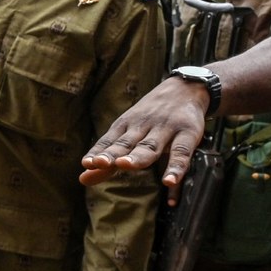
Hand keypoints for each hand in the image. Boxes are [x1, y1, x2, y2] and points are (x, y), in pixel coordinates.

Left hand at [79, 77, 210, 192]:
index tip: (86, 163)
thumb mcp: (128, 132)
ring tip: (125, 165)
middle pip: (126, 143)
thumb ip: (109, 158)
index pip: (109, 141)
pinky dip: (176, 167)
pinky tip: (169, 181)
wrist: (185, 89)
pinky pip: (181, 152)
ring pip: (150, 145)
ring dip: (138, 156)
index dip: (98, 152)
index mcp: (126, 126)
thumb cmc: (152, 117)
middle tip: (99, 163)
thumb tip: (83, 179)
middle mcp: (143, 126)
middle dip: (112, 153)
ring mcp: (165, 129)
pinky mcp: (187, 133)